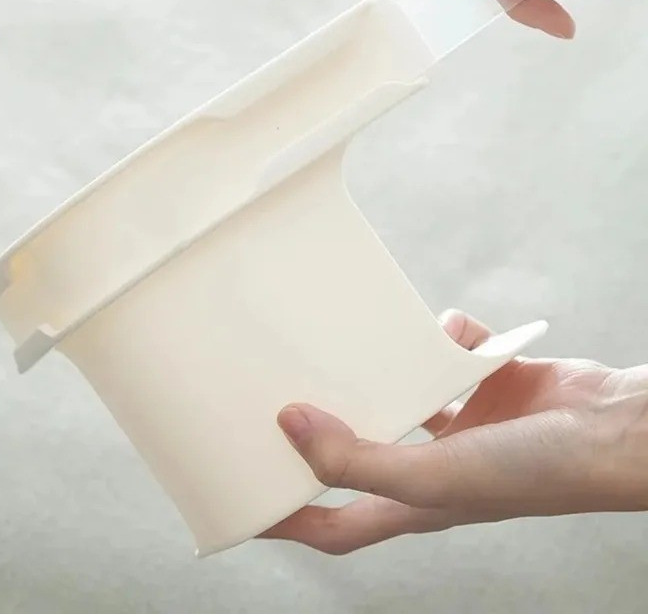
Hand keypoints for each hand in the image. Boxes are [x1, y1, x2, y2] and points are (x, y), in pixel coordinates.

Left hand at [261, 310, 647, 554]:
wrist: (613, 428)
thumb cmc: (536, 470)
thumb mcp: (436, 476)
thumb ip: (359, 457)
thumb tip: (291, 427)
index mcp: (416, 503)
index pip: (335, 525)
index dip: (288, 518)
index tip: (246, 498)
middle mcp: (431, 464)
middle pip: (358, 451)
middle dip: (324, 428)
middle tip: (282, 396)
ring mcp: (458, 423)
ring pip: (398, 393)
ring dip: (378, 368)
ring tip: (346, 345)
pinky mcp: (482, 383)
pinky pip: (446, 350)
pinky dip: (446, 336)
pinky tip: (448, 332)